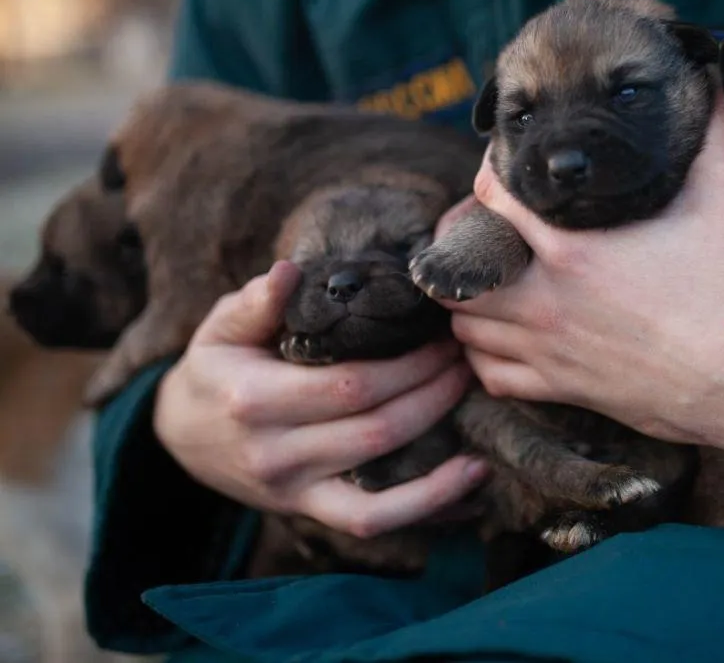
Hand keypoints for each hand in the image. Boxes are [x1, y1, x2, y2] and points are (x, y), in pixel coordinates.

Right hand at [153, 261, 490, 537]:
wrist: (180, 436)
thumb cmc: (215, 368)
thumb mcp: (220, 327)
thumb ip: (256, 302)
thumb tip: (287, 273)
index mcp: (255, 400)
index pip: (349, 385)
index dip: (407, 364)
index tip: (442, 334)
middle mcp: (276, 454)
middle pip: (377, 429)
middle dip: (433, 391)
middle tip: (465, 358)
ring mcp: (293, 491)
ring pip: (383, 480)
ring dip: (441, 442)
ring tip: (472, 401)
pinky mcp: (309, 511)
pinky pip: (373, 521)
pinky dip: (428, 504)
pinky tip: (471, 476)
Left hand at [439, 93, 723, 484]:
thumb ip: (713, 121)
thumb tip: (707, 69)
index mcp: (574, 247)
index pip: (490, 197)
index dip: (494, 175)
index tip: (514, 171)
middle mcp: (550, 302)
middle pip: (461, 269)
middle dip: (469, 244)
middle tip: (493, 231)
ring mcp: (554, 352)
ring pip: (468, 327)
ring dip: (473, 300)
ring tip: (497, 280)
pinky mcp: (568, 390)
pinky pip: (493, 377)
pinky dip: (488, 356)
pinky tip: (510, 337)